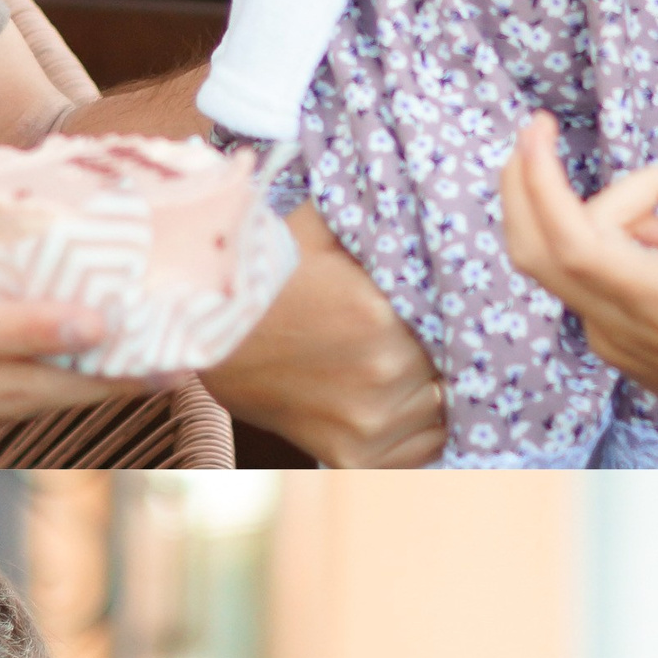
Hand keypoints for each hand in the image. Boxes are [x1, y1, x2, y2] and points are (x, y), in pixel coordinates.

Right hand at [0, 230, 132, 463]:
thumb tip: (21, 231)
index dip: (35, 332)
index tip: (103, 322)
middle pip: (1, 392)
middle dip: (90, 379)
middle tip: (167, 360)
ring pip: (1, 416)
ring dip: (77, 393)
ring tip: (150, 370)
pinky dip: (25, 400)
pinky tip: (74, 378)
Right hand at [203, 206, 444, 463]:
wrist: (205, 337)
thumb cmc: (262, 278)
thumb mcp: (316, 228)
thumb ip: (373, 216)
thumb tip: (417, 200)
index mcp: (380, 314)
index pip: (452, 317)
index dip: (447, 312)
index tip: (434, 307)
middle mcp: (382, 371)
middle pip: (447, 363)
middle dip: (438, 350)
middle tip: (413, 337)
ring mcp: (368, 422)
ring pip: (439, 407)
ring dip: (427, 390)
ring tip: (399, 370)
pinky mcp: (354, 457)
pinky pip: (419, 450)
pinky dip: (416, 433)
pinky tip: (396, 407)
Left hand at [498, 116, 657, 468]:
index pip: (571, 241)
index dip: (543, 184)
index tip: (538, 128)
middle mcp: (619, 323)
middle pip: (535, 247)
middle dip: (526, 183)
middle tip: (544, 127)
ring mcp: (612, 335)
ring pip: (562, 255)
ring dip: (605, 205)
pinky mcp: (618, 339)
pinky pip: (587, 274)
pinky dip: (612, 233)